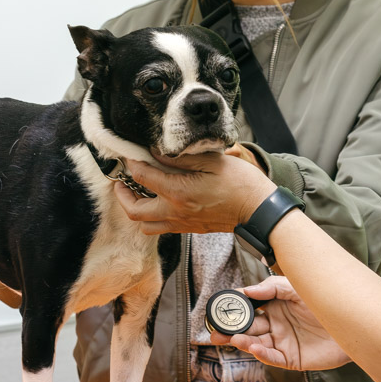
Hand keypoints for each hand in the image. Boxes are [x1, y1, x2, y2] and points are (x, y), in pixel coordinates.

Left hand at [110, 149, 275, 234]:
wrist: (258, 211)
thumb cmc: (240, 183)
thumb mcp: (213, 161)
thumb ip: (183, 157)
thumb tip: (158, 152)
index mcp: (179, 192)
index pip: (143, 178)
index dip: (132, 164)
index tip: (130, 156)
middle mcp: (176, 212)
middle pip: (134, 211)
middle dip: (123, 194)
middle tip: (122, 181)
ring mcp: (182, 223)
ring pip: (145, 225)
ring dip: (136, 209)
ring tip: (138, 194)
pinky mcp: (189, 229)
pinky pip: (161, 227)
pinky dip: (152, 216)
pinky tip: (159, 201)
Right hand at [207, 277, 351, 370]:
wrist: (354, 320)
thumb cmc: (326, 300)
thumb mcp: (296, 286)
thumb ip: (271, 287)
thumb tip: (246, 290)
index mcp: (275, 306)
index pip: (249, 308)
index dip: (235, 310)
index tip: (221, 308)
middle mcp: (276, 325)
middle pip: (248, 329)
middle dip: (231, 331)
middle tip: (216, 332)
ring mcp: (284, 342)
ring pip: (257, 344)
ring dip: (243, 342)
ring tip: (233, 339)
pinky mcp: (292, 358)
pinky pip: (273, 357)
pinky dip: (261, 353)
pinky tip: (253, 347)